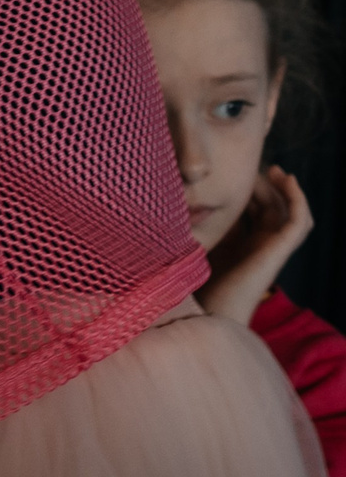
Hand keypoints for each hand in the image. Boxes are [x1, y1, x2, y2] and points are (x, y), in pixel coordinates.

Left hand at [200, 165, 314, 323]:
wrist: (203, 313)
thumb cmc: (190, 283)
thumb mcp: (190, 243)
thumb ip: (189, 224)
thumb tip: (177, 195)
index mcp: (240, 245)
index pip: (253, 212)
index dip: (249, 190)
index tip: (235, 170)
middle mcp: (259, 246)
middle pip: (271, 209)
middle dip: (266, 186)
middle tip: (257, 163)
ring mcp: (270, 249)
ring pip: (289, 213)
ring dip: (285, 189)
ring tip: (276, 169)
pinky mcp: (278, 252)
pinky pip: (298, 222)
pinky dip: (298, 200)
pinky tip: (288, 180)